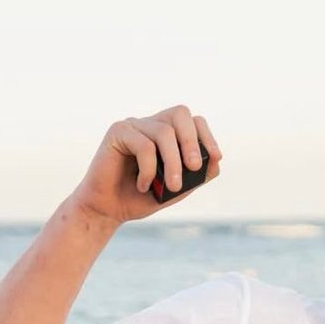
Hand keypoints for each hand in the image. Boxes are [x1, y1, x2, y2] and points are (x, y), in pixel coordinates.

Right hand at [71, 105, 221, 224]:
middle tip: (194, 167)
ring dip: (173, 163)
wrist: (108, 210)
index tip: (215, 157)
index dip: (207, 136)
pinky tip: (143, 185)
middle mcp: (151, 124)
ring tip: (172, 186)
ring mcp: (134, 125)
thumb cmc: (142, 198)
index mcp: (168, 134)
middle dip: (192, 141)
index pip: (193, 121)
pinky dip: (149, 169)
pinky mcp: (117, 131)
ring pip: (164, 132)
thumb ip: (196, 176)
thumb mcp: (177, 189)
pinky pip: (143, 145)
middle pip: (180, 114)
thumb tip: (216, 160)